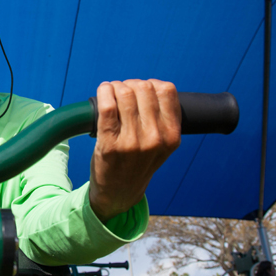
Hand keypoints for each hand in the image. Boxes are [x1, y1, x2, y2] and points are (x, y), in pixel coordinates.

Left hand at [89, 79, 180, 222]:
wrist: (119, 191)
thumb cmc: (138, 162)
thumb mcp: (162, 144)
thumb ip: (163, 119)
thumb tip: (149, 85)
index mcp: (172, 136)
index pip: (167, 91)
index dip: (151, 84)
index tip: (140, 91)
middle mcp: (155, 138)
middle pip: (144, 88)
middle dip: (131, 84)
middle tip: (122, 92)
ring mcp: (132, 142)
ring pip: (125, 94)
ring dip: (115, 87)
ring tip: (111, 93)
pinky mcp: (109, 144)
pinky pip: (107, 106)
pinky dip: (104, 92)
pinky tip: (103, 92)